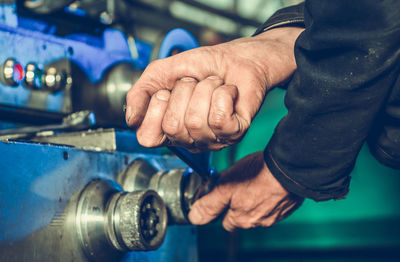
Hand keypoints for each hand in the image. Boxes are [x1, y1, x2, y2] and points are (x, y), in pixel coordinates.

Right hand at [126, 27, 303, 151]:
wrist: (237, 58)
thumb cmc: (203, 67)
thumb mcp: (162, 73)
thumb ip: (140, 93)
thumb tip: (131, 119)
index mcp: (169, 128)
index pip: (147, 137)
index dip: (154, 110)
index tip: (167, 92)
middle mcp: (189, 139)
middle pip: (172, 127)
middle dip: (183, 93)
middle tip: (194, 85)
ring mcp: (212, 139)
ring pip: (196, 121)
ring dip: (205, 90)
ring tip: (213, 85)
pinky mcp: (233, 133)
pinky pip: (218, 118)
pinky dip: (222, 94)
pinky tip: (227, 92)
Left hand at [188, 151, 303, 230]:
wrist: (288, 167)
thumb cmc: (257, 174)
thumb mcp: (225, 187)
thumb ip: (210, 204)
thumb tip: (195, 217)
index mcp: (240, 219)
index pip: (224, 221)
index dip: (221, 207)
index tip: (221, 195)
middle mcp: (258, 221)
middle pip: (241, 217)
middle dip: (237, 205)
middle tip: (237, 186)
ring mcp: (274, 215)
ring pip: (257, 211)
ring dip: (253, 200)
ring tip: (254, 181)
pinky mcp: (288, 206)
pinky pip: (273, 205)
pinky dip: (269, 196)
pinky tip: (267, 183)